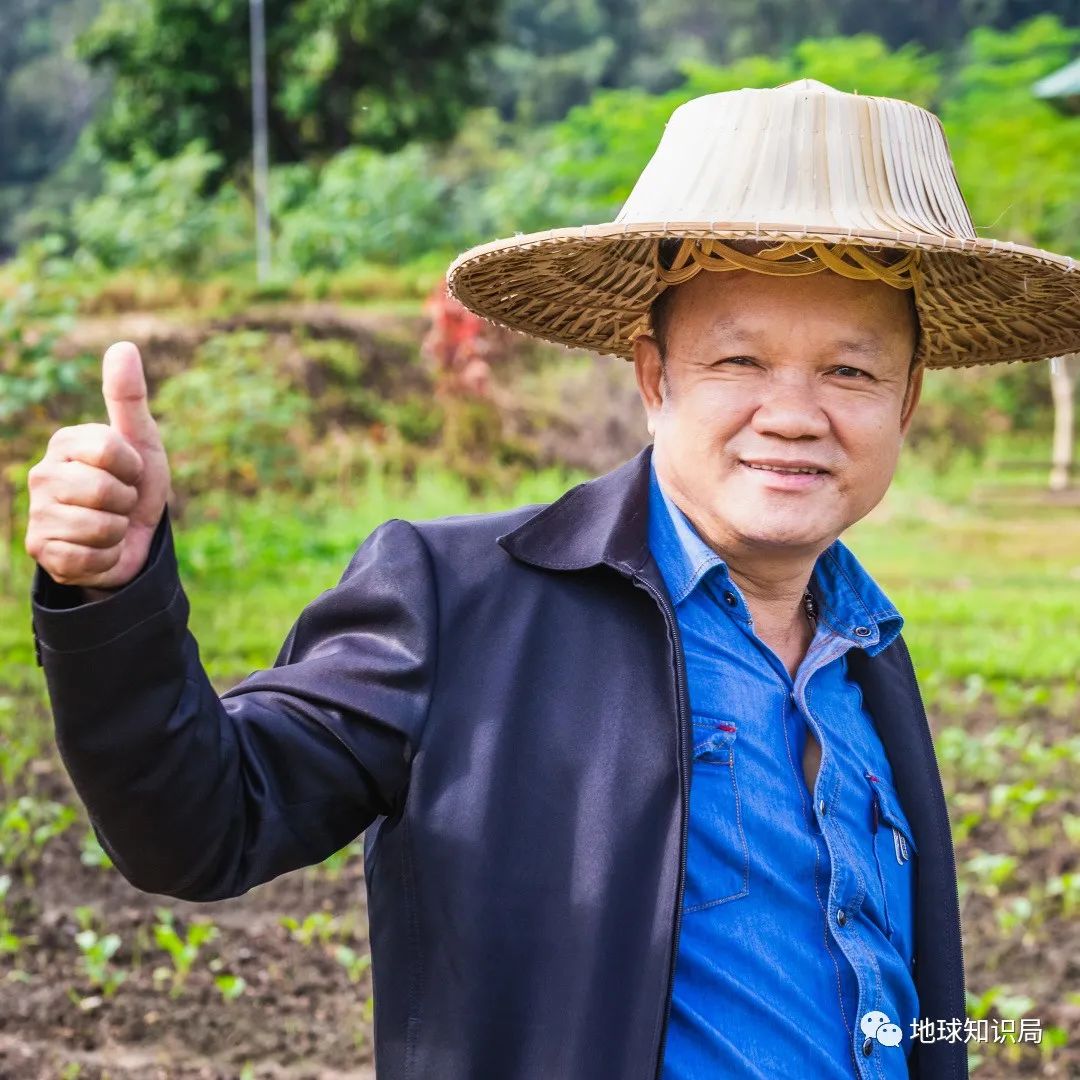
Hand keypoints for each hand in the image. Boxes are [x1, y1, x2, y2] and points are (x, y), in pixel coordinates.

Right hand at [25, 341, 171, 590]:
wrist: (133, 539)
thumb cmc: (135, 485)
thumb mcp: (141, 441)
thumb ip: (129, 398)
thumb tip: (122, 347)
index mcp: (65, 443)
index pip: (110, 449)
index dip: (134, 467)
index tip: (130, 473)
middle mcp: (42, 475)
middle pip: (105, 490)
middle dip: (127, 503)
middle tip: (121, 504)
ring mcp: (38, 514)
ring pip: (99, 526)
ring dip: (118, 532)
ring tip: (111, 526)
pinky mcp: (42, 551)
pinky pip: (87, 558)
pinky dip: (106, 557)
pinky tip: (99, 550)